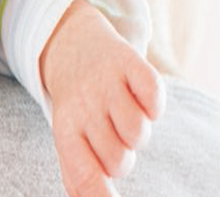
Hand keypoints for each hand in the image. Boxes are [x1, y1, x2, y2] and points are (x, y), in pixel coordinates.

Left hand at [40, 0, 165, 196]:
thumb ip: (79, 174)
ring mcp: (106, 83)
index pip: (83, 174)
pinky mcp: (129, 62)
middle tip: (111, 134)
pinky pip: (155, 98)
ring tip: (123, 114)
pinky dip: (154, 103)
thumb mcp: (69, 135)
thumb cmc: (78, 104)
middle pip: (119, 160)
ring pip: (138, 133)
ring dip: (138, 131)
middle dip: (122, 156)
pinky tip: (138, 95)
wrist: (71, 44)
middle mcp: (83, 106)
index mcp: (65, 129)